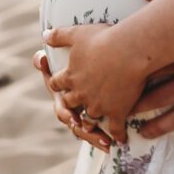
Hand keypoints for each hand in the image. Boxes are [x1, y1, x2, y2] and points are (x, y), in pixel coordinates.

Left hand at [41, 18, 151, 137]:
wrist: (129, 51)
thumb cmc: (104, 39)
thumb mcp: (77, 33)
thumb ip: (59, 35)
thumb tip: (44, 34)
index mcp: (69, 76)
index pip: (55, 83)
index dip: (57, 83)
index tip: (59, 85)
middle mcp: (80, 94)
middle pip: (70, 103)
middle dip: (70, 106)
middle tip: (74, 108)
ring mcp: (98, 105)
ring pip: (90, 119)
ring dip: (91, 123)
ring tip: (94, 127)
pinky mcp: (116, 112)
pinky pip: (115, 128)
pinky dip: (118, 135)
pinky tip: (121, 140)